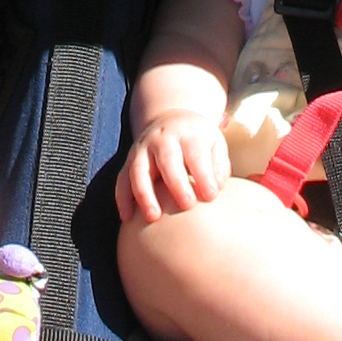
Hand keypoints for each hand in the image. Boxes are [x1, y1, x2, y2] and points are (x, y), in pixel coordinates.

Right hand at [117, 110, 229, 224]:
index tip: (211, 196)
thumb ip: (219, 166)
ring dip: (144, 194)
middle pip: (167, 159)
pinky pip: (122, 179)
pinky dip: (122, 198)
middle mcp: (162, 139)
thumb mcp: (215, 143)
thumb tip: (216, 188)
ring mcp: (142, 149)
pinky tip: (127, 218)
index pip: (195, 153)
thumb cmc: (198, 141)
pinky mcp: (129, 161)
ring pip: (139, 170)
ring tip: (153, 217)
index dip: (203, 175)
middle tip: (187, 205)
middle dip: (176, 183)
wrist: (171, 122)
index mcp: (188, 134)